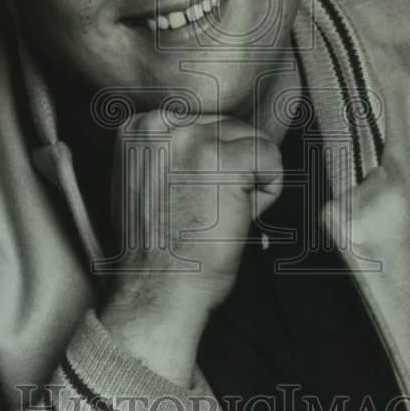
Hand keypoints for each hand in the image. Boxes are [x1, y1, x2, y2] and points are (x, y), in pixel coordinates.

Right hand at [99, 110, 282, 383]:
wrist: (157, 287)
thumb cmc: (156, 245)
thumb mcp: (142, 181)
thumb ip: (168, 150)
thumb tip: (206, 134)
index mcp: (138, 126)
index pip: (203, 124)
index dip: (211, 164)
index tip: (194, 197)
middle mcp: (160, 123)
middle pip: (229, 128)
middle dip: (232, 169)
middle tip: (208, 210)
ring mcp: (191, 138)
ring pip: (253, 140)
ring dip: (250, 178)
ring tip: (220, 213)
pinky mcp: (222, 160)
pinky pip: (271, 157)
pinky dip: (268, 190)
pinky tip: (239, 215)